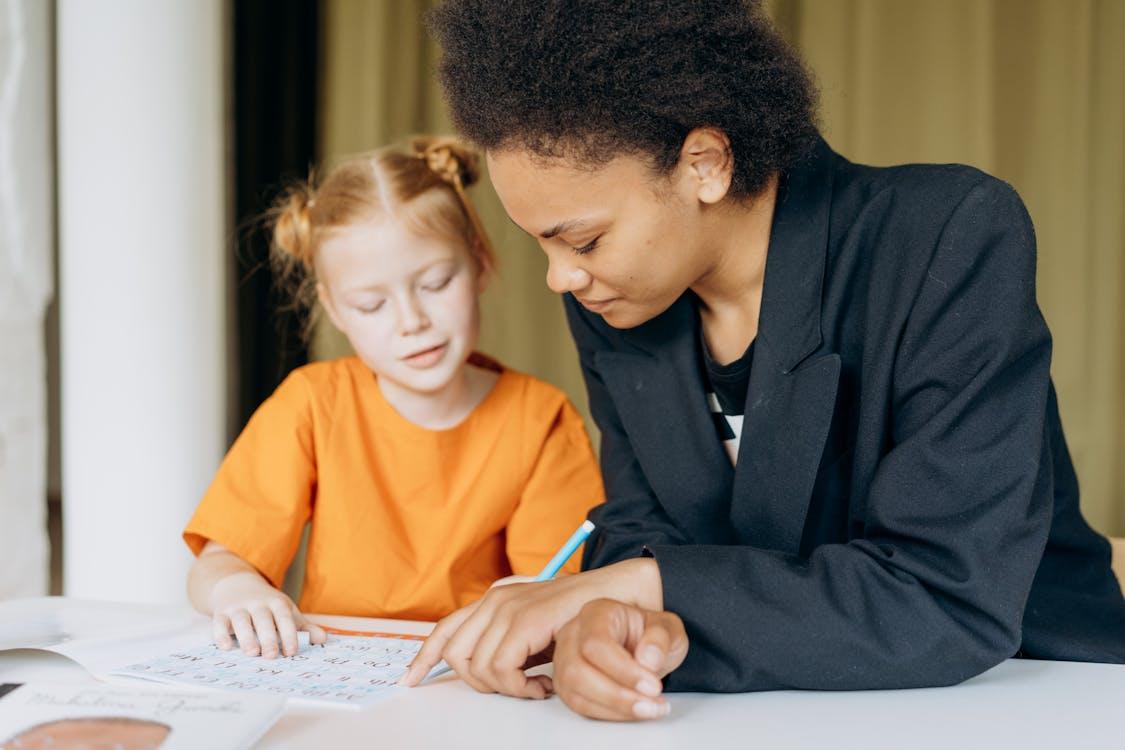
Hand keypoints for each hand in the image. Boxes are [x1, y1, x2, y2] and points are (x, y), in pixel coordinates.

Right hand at [208, 571, 326, 657]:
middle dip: (268, 637)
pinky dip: (220, 634)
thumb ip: (304, 627)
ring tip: (251, 653)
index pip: (285, 618)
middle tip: (271, 656)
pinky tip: (226, 647)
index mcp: (277, 603)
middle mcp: (257, 603)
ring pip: (241, 620)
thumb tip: (323, 639)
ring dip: (246, 636)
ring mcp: (238, 607)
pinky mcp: (221, 613)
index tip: (291, 652)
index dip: (289, 634)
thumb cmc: (268, 605)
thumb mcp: (286, 611)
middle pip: (263, 619)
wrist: (238, 585)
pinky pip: (219, 622)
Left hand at [400, 558, 662, 696]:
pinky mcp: (525, 620)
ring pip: (477, 666)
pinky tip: (542, 686)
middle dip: (477, 683)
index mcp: (492, 601)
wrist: (613, 596)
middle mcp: (494, 600)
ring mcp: (508, 608)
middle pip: (455, 654)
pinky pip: (502, 669)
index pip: (445, 629)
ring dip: (504, 689)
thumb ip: (506, 640)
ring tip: (532, 688)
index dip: (424, 657)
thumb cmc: (576, 617)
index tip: (411, 680)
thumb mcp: (533, 630)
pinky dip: (519, 687)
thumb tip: (480, 669)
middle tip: (512, 688)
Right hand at [553, 599, 687, 720]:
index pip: (596, 643)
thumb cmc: (651, 636)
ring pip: (574, 692)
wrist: (644, 649)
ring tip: (647, 709)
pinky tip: (633, 712)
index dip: (622, 670)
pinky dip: (609, 714)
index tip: (652, 686)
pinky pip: (579, 706)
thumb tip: (648, 659)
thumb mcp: (669, 628)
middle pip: (577, 670)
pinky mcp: (567, 684)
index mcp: (597, 613)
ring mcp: (566, 660)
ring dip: (614, 708)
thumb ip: (661, 638)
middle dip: (616, 695)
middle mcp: (574, 634)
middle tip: (650, 703)